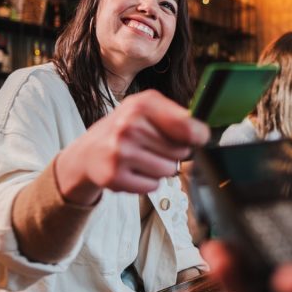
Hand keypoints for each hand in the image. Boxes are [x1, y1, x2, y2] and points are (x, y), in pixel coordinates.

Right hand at [57, 90, 209, 204]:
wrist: (88, 152)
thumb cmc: (125, 129)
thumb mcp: (146, 110)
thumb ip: (177, 116)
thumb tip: (204, 133)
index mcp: (142, 105)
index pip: (187, 126)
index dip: (199, 136)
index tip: (198, 138)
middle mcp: (129, 126)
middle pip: (181, 152)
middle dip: (173, 153)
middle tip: (153, 147)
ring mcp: (120, 152)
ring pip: (168, 170)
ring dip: (160, 168)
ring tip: (142, 158)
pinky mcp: (114, 176)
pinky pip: (153, 186)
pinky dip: (148, 182)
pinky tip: (133, 170)